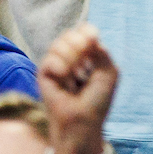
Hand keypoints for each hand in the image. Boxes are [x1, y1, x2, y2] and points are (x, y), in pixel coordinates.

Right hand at [36, 25, 116, 153]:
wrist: (84, 122)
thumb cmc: (98, 101)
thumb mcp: (109, 73)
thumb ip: (102, 51)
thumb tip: (89, 34)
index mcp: (85, 57)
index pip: (81, 31)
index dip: (87, 32)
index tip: (93, 41)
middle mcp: (69, 59)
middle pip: (69, 34)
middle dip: (79, 43)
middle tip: (85, 63)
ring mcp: (55, 66)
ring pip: (57, 44)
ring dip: (70, 57)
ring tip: (76, 75)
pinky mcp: (43, 75)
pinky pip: (49, 59)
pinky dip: (60, 67)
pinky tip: (65, 81)